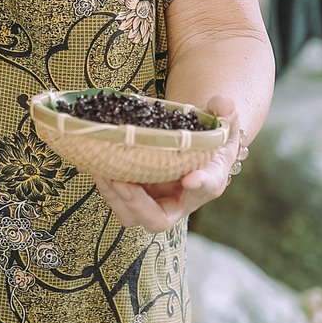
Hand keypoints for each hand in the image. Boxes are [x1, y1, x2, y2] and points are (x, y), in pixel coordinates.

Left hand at [94, 96, 238, 233]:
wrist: (193, 143)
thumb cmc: (210, 137)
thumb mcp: (222, 123)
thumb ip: (225, 113)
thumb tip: (224, 103)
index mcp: (209, 181)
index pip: (208, 187)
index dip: (200, 184)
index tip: (191, 178)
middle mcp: (180, 200)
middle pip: (157, 219)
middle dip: (137, 204)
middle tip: (122, 181)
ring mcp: (155, 201)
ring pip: (131, 216)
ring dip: (115, 198)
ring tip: (104, 174)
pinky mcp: (135, 195)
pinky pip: (117, 201)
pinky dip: (106, 188)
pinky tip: (96, 166)